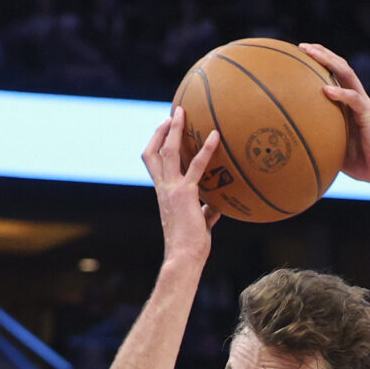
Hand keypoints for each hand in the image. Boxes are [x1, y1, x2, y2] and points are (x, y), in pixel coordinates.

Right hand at [144, 106, 220, 262]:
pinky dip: (206, 149)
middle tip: (174, 113)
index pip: (152, 163)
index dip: (156, 143)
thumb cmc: (191, 245)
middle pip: (155, 152)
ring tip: (183, 112)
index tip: (165, 129)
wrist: (184, 256)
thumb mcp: (199, 223)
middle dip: (162, 130)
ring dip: (175, 130)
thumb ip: (205, 211)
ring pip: (168, 152)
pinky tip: (216, 136)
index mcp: (163, 193)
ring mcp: (172, 189)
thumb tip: (217, 205)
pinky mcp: (186, 193)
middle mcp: (164, 188)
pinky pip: (196, 166)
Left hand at [300, 44, 369, 187]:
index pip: (336, 74)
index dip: (321, 61)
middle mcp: (358, 99)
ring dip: (330, 62)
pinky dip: (340, 93)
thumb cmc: (361, 163)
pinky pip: (354, 100)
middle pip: (341, 67)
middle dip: (322, 53)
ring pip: (348, 75)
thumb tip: (295, 143)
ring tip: (312, 54)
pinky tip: (326, 89)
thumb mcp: (335, 147)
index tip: (300, 54)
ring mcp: (364, 105)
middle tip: (302, 46)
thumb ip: (321, 138)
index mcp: (350, 103)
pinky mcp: (369, 115)